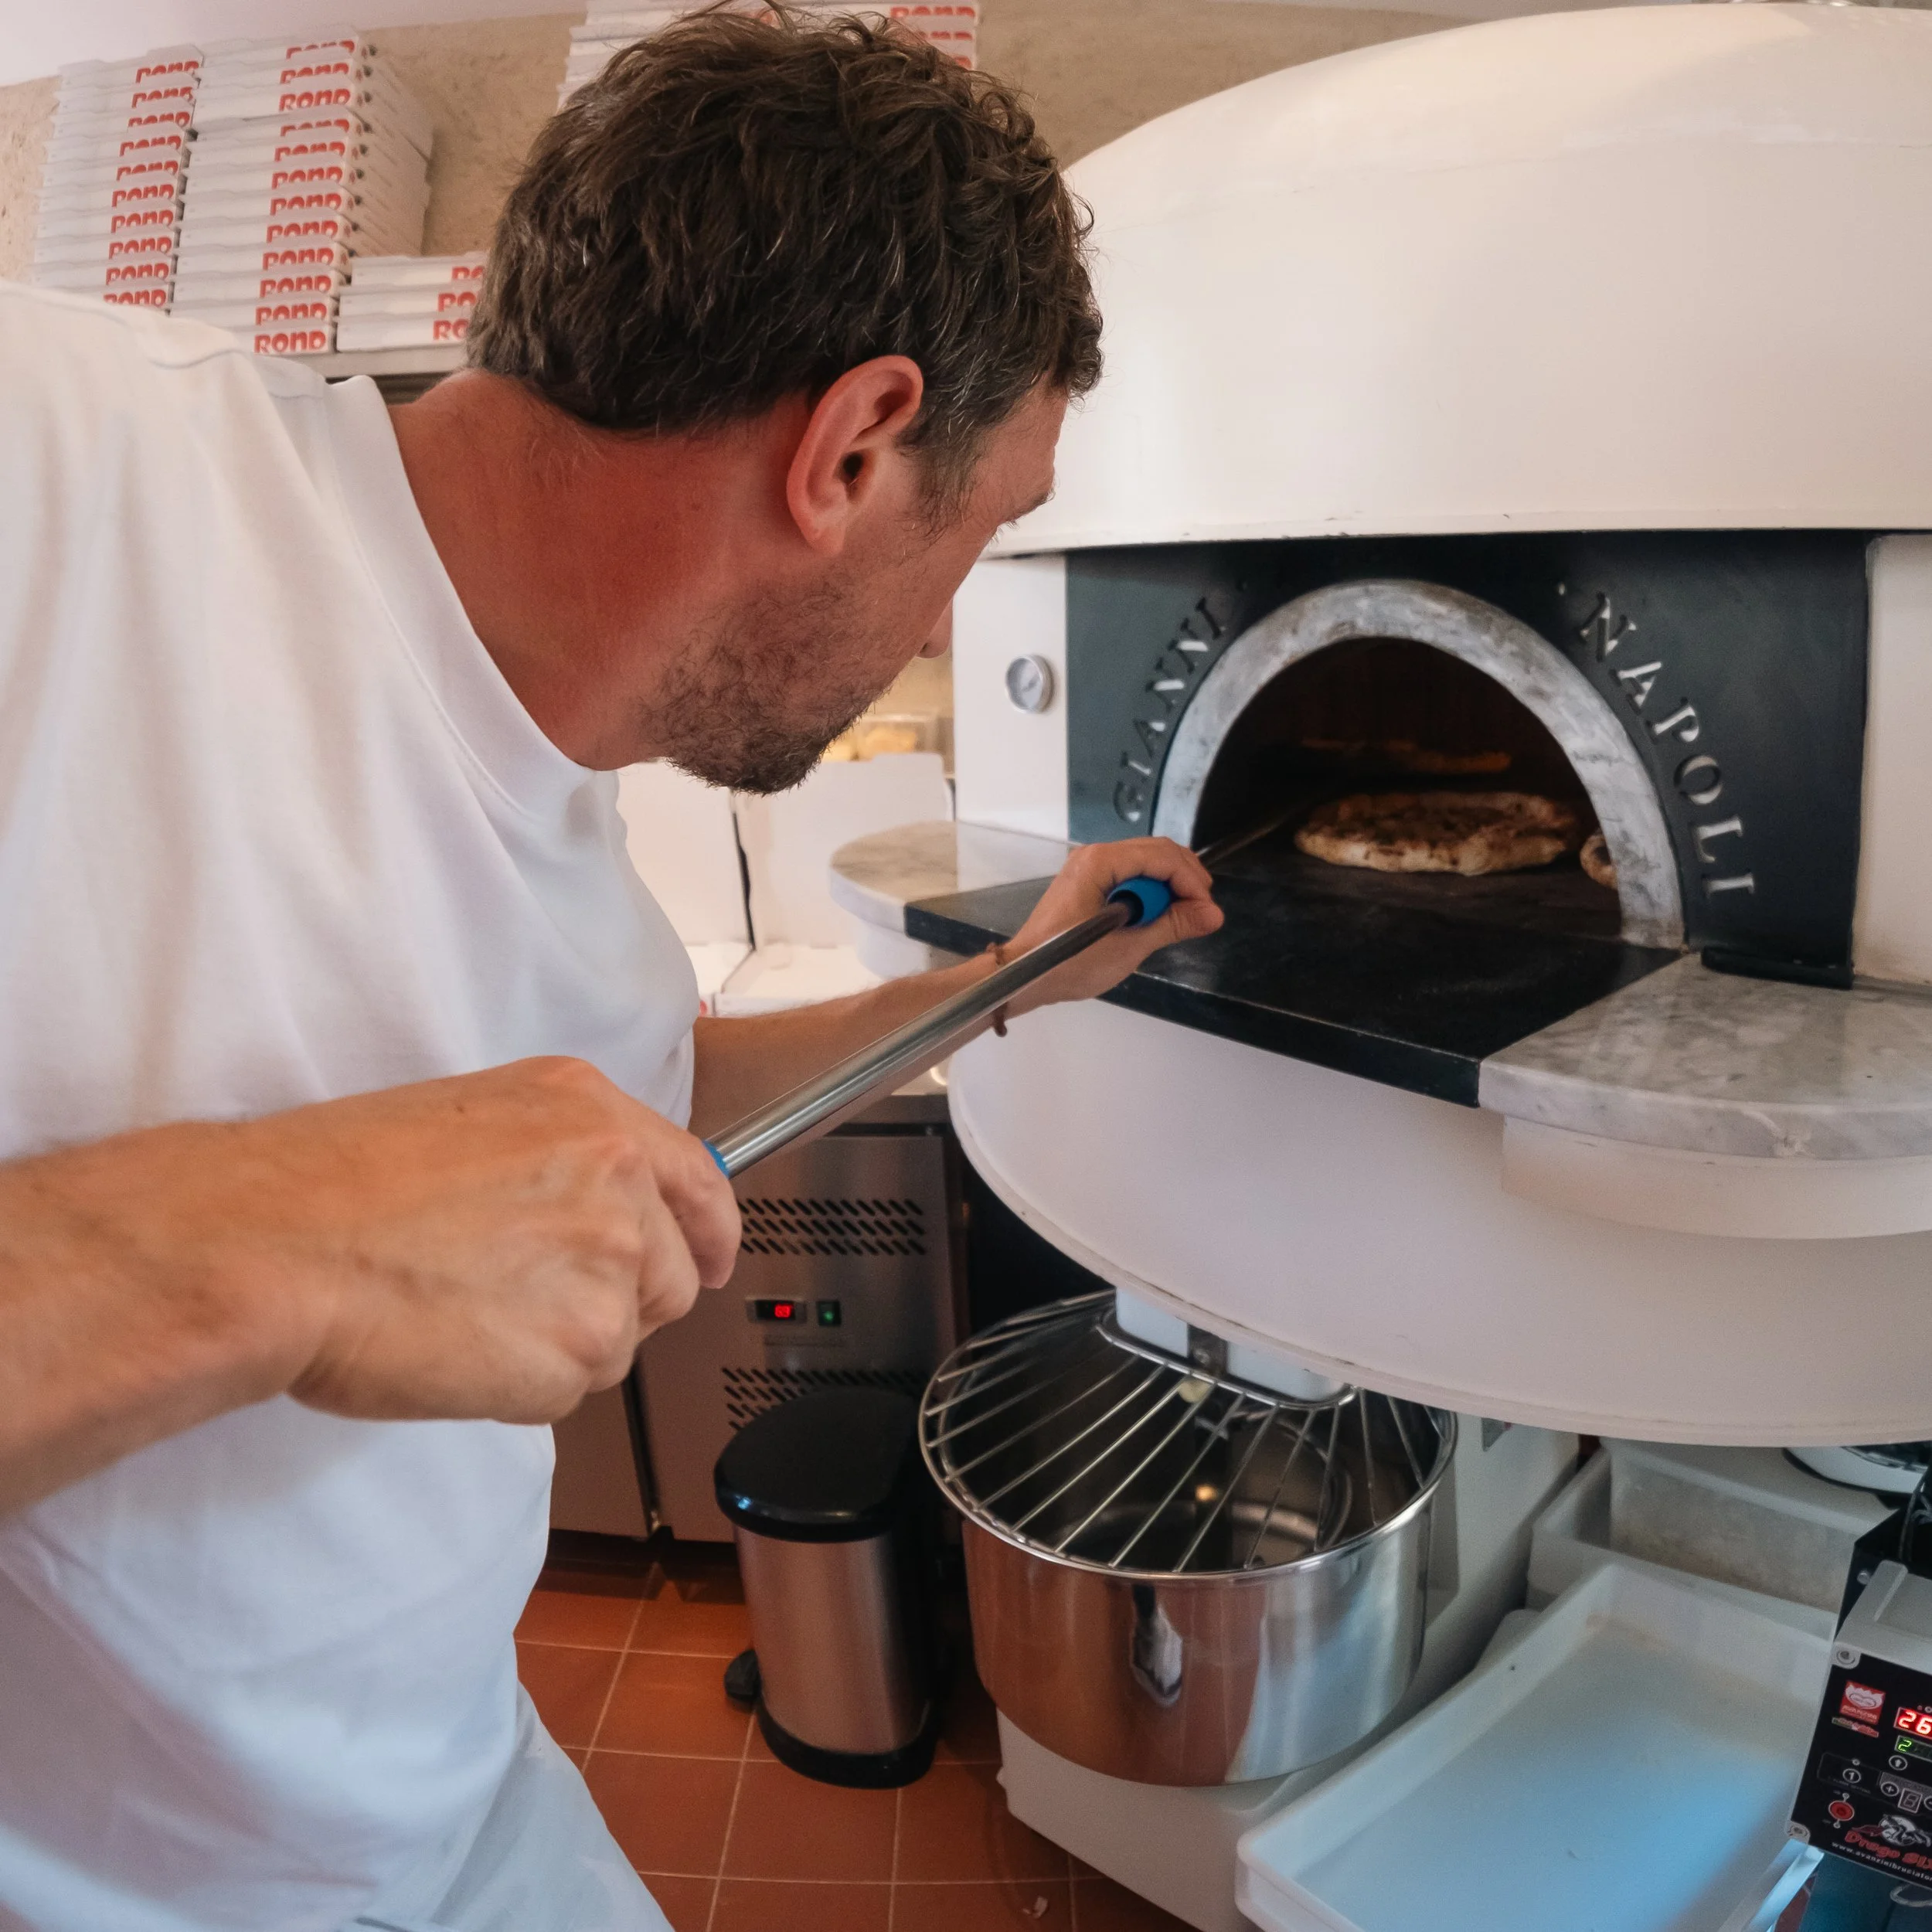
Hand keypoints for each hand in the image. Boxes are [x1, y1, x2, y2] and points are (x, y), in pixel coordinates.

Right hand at [21, 1059, 740, 1429]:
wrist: (275, 1244)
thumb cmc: (335, 1184)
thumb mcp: (470, 1118)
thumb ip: (559, 1156)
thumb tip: (595, 1210)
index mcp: (591, 1112)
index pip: (699, 1180)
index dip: (710, 1230)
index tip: (712, 1256)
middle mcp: (618, 1180)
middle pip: (668, 1275)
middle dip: (614, 1301)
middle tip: (522, 1303)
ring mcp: (608, 1266)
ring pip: (621, 1340)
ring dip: (561, 1345)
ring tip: (471, 1317)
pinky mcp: (579, 1350)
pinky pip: (572, 1389)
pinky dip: (521, 1386)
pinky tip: (458, 1350)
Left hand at [1002, 838, 1221, 1016]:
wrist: (1025, 975)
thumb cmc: (1070, 963)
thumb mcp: (1129, 946)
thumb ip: (1172, 925)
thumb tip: (1213, 915)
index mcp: (1100, 862)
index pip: (1162, 857)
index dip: (1191, 882)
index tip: (1207, 912)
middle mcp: (1095, 854)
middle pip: (1157, 851)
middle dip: (1185, 879)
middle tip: (1202, 912)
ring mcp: (1090, 866)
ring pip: (1146, 861)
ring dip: (1170, 885)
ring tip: (1185, 915)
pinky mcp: (1089, 881)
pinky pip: (1130, 873)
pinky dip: (1151, 890)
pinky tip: (1160, 913)